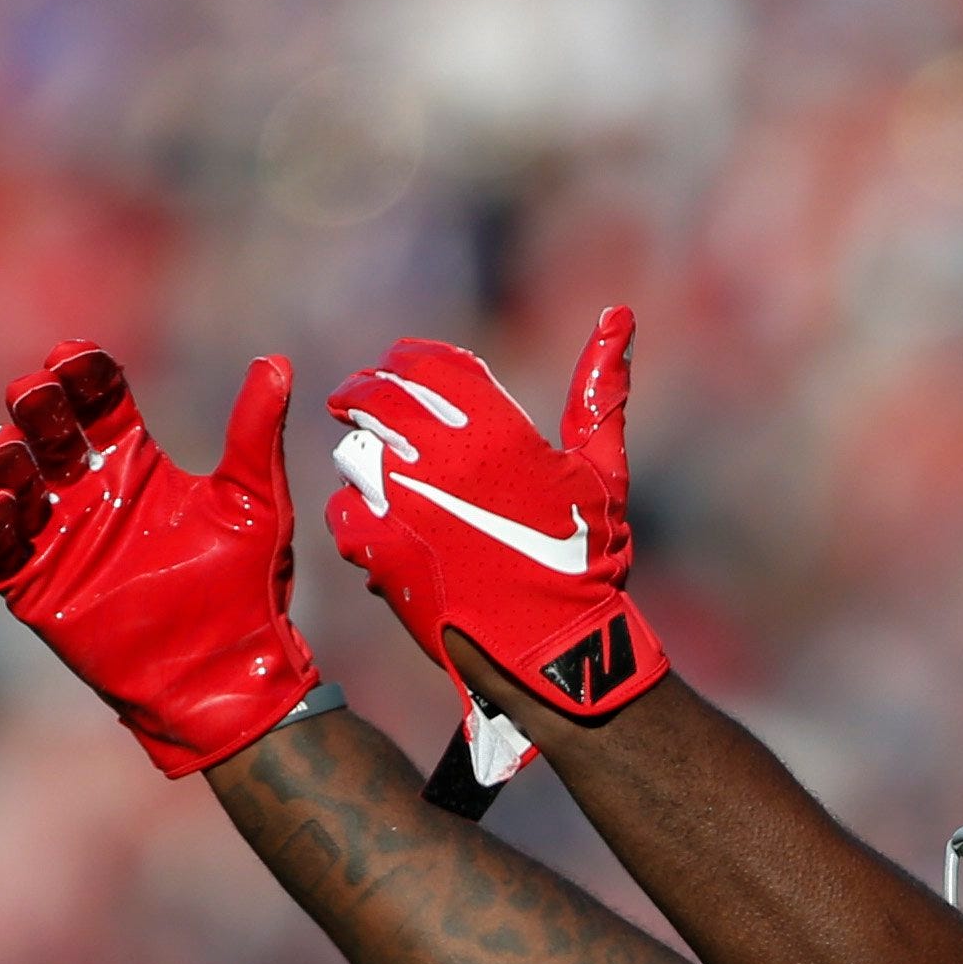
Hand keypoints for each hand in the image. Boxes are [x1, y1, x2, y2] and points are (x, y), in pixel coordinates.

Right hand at [0, 343, 320, 777]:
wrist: (229, 673)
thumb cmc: (247, 589)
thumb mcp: (255, 503)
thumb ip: (254, 433)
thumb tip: (277, 362)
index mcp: (137, 465)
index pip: (97, 402)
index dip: (83, 374)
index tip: (76, 354)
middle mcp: (91, 493)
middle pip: (47, 431)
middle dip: (37, 405)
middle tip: (41, 393)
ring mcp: (60, 537)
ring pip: (11, 480)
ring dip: (5, 457)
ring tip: (14, 449)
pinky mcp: (38, 586)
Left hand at [323, 308, 669, 792]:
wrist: (551, 650)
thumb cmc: (586, 561)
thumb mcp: (601, 472)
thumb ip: (601, 391)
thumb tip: (619, 313)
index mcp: (495, 427)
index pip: (423, 361)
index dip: (408, 361)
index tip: (403, 373)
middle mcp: (441, 454)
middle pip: (374, 395)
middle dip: (366, 396)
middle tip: (366, 409)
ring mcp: (401, 501)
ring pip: (353, 453)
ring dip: (366, 462)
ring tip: (392, 486)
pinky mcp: (376, 547)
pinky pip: (343, 511)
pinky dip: (360, 520)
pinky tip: (390, 535)